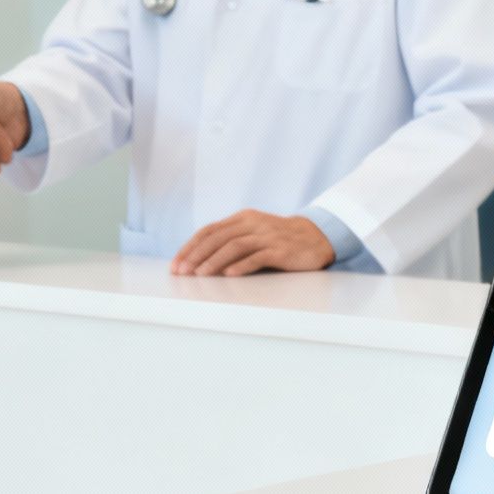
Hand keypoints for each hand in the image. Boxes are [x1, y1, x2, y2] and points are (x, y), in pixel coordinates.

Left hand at [171, 210, 336, 276]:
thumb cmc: (279, 238)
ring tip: (200, 275)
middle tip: (183, 271)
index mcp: (243, 218)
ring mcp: (267, 236)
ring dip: (214, 261)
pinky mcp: (281, 250)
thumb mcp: (254, 232)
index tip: (176, 263)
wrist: (316, 237)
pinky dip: (242, 266)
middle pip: (218, 238)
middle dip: (197, 255)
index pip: (210, 230)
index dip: (191, 246)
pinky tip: (229, 275)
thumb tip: (199, 258)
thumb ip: (231, 239)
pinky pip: (258, 257)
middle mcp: (253, 224)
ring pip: (235, 246)